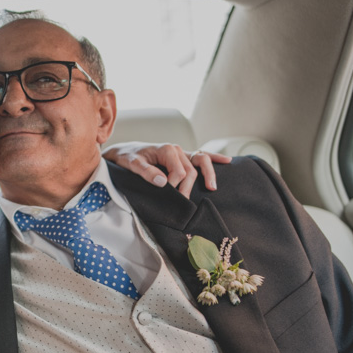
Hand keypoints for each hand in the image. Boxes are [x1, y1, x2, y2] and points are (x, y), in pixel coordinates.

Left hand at [102, 142, 231, 198]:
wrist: (125, 151)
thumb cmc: (128, 158)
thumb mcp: (133, 164)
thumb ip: (147, 172)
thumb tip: (163, 183)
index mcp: (166, 150)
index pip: (179, 171)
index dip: (175, 185)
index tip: (166, 194)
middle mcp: (176, 149)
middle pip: (191, 170)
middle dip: (188, 187)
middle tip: (183, 202)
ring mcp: (181, 152)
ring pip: (201, 161)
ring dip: (208, 174)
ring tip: (212, 187)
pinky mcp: (183, 156)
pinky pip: (201, 156)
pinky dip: (215, 158)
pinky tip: (227, 161)